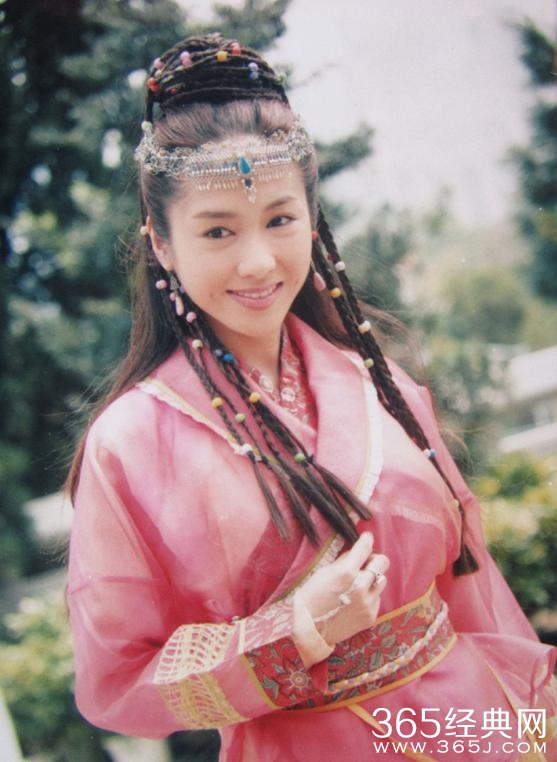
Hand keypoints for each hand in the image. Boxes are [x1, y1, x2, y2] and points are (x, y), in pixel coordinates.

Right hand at [296, 532, 388, 646]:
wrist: (310, 628)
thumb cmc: (312, 596)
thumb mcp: (324, 572)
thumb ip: (344, 561)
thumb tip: (357, 551)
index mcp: (346, 572)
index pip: (365, 547)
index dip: (367, 539)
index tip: (367, 537)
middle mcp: (360, 586)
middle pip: (383, 562)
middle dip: (374, 559)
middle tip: (365, 563)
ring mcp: (367, 603)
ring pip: (382, 580)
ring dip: (372, 579)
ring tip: (359, 584)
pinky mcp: (371, 616)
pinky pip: (376, 599)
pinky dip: (369, 596)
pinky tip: (355, 601)